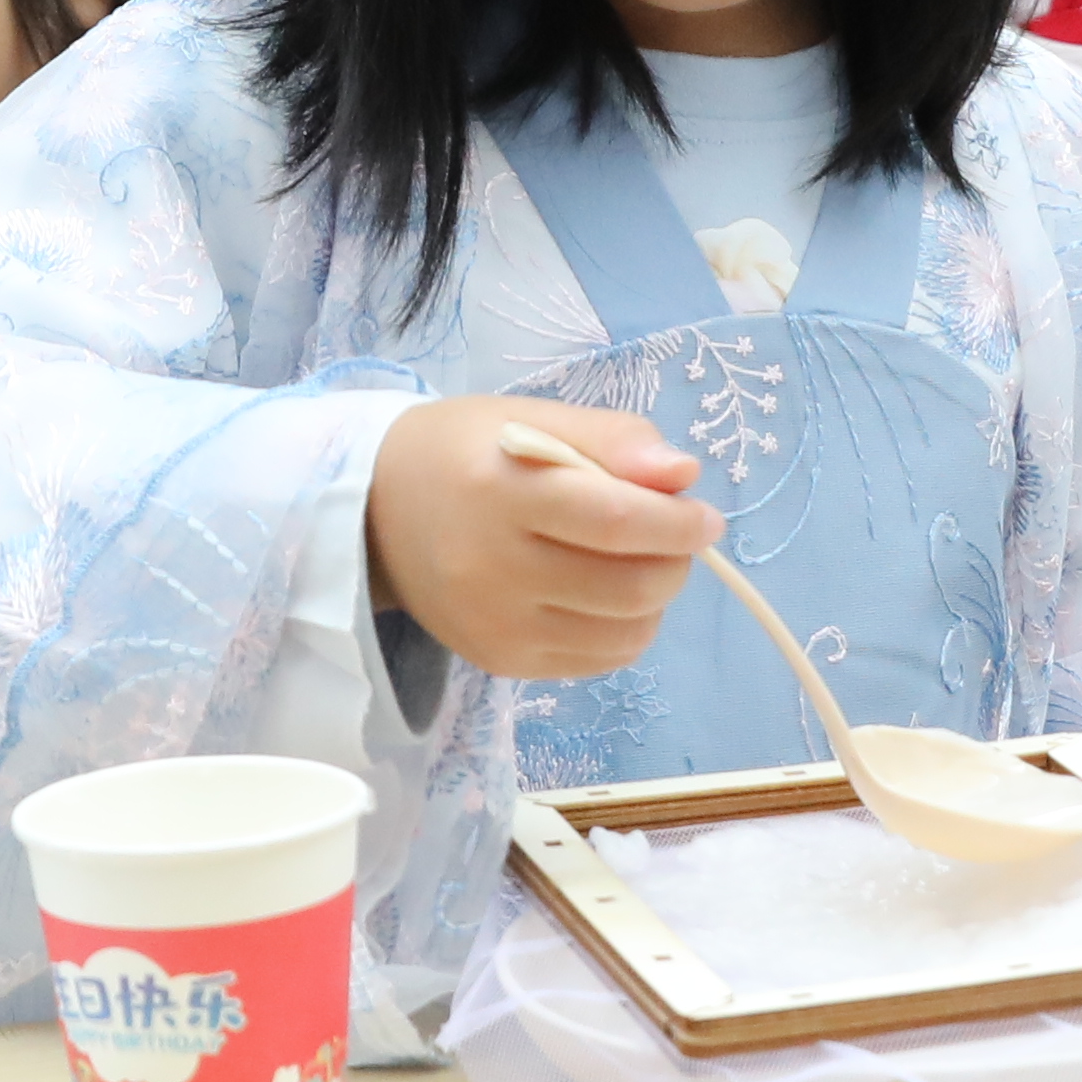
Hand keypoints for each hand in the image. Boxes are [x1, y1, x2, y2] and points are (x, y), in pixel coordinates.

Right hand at [365, 397, 716, 679]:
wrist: (375, 514)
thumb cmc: (465, 453)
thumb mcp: (533, 418)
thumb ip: (614, 439)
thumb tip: (685, 476)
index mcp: (502, 490)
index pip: (617, 521)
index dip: (679, 523)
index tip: (705, 516)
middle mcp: (493, 568)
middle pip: (630, 586)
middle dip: (675, 561)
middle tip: (671, 535)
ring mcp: (495, 625)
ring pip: (625, 634)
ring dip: (654, 599)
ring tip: (635, 563)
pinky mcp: (500, 663)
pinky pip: (598, 661)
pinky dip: (622, 630)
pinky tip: (602, 596)